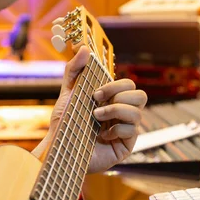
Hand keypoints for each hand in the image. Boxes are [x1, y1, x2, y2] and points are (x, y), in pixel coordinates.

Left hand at [35, 46, 147, 172]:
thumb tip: (84, 48)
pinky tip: (102, 136)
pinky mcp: (127, 145)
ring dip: (114, 111)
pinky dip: (114, 130)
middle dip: (119, 97)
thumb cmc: (63, 125)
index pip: (129, 85)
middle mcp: (123, 114)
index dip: (115, 85)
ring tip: (96, 118)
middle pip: (141, 95)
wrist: (58, 151)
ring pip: (138, 112)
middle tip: (98, 104)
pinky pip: (132, 130)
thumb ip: (74, 70)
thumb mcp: (67, 93)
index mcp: (113, 100)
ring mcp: (127, 130)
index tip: (95, 93)